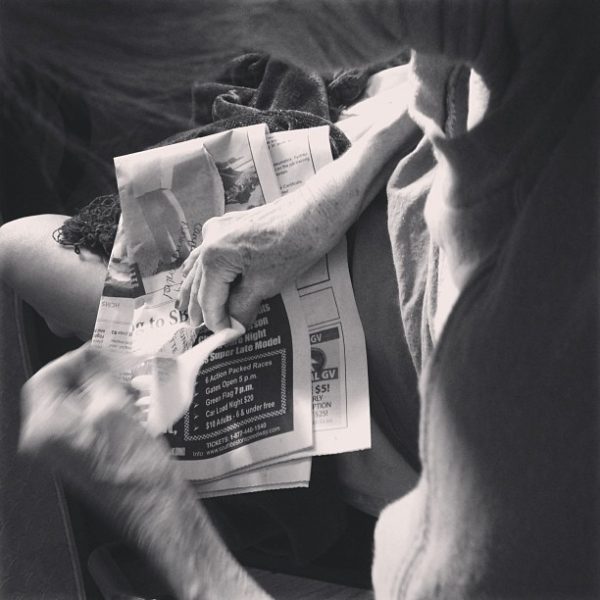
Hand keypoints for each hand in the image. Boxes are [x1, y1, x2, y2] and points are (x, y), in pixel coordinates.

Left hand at [20, 345, 139, 456]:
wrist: (151, 499)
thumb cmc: (133, 464)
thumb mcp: (113, 405)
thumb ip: (96, 373)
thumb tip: (91, 354)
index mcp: (46, 427)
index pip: (44, 378)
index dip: (72, 360)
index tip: (96, 352)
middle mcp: (45, 441)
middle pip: (56, 391)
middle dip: (87, 375)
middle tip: (114, 366)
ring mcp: (59, 450)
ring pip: (72, 404)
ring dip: (98, 389)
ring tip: (126, 386)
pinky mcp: (77, 454)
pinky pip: (81, 420)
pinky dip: (101, 406)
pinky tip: (126, 404)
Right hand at [178, 188, 337, 331]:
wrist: (314, 213)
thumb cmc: (294, 245)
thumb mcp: (265, 285)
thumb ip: (241, 307)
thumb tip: (231, 325)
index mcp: (214, 257)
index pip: (208, 300)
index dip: (215, 323)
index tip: (224, 337)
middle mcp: (209, 240)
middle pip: (200, 283)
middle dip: (202, 308)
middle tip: (199, 331)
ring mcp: (218, 230)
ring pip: (199, 267)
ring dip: (194, 289)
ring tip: (186, 310)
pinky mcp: (229, 226)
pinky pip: (207, 252)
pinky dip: (201, 269)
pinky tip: (192, 275)